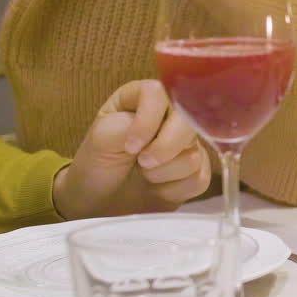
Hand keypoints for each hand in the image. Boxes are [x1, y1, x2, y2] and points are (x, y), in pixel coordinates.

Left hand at [52, 80, 210, 219]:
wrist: (100, 202)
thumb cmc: (97, 164)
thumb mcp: (101, 139)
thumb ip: (127, 125)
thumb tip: (159, 133)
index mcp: (144, 98)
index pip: (159, 94)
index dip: (149, 120)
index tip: (131, 146)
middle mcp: (171, 116)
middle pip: (188, 121)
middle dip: (165, 147)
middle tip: (143, 163)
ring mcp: (187, 143)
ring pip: (194, 154)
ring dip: (164, 172)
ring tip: (144, 174)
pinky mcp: (197, 171)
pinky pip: (199, 178)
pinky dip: (175, 189)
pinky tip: (158, 188)